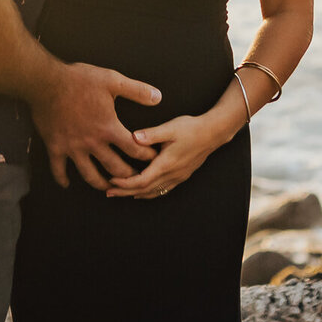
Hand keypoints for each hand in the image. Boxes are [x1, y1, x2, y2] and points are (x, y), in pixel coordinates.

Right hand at [34, 61, 159, 189]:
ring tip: (109, 188)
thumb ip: (137, 91)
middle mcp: (92, 142)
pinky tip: (67, 184)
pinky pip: (59, 169)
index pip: (133, 149)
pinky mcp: (55, 147)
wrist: (46, 82)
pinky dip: (62, 179)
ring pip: (89, 175)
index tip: (153, 159)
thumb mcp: (112, 80)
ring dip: (101, 184)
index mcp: (108, 127)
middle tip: (136, 179)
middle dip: (129, 175)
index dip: (146, 156)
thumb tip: (158, 97)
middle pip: (115, 168)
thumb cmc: (79, 79)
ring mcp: (73, 148)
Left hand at [104, 107, 240, 200]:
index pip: (141, 180)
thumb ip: (151, 134)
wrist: (213, 133)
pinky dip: (149, 192)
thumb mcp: (170, 128)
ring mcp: (178, 177)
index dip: (125, 183)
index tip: (111, 181)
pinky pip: (162, 189)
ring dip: (136, 193)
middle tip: (108, 192)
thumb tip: (133, 137)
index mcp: (166, 164)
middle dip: (125, 192)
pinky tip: (142, 191)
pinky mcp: (181, 175)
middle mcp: (171, 174)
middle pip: (144, 190)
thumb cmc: (191, 128)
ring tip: (120, 194)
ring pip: (153, 192)